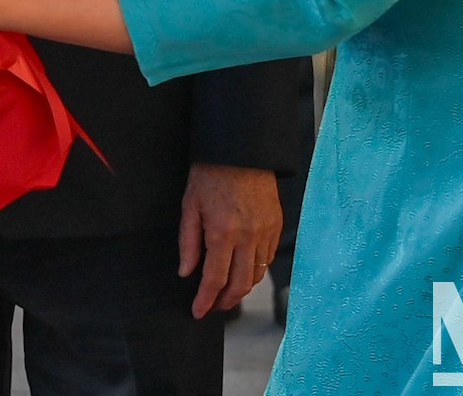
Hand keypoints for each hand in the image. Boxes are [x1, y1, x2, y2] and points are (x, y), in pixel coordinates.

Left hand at [178, 163, 282, 318]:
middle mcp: (248, 238)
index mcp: (222, 233)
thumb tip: (186, 272)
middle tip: (213, 306)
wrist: (242, 151)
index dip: (205, 300)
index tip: (198, 311)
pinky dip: (255, 270)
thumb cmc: (211, 174)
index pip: (214, 280)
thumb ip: (188, 242)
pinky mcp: (277, 226)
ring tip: (226, 292)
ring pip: (256, 275)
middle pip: (240, 285)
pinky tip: (243, 269)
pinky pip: (268, 259)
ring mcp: (265, 233)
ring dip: (241, 289)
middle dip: (225, 302)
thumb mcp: (190, 206)